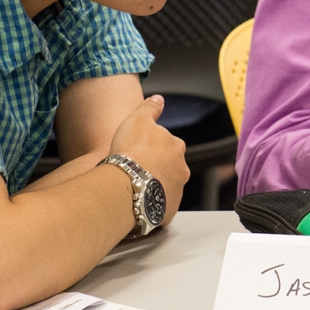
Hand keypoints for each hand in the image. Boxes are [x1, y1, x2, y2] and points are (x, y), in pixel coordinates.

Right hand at [109, 95, 190, 225]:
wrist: (129, 182)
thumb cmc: (132, 150)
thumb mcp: (138, 119)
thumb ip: (150, 108)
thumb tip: (158, 99)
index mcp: (176, 147)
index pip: (168, 145)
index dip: (152, 147)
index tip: (139, 150)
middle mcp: (181, 169)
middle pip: (169, 168)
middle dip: (156, 168)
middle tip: (136, 169)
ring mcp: (176, 191)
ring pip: (165, 188)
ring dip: (153, 187)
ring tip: (134, 187)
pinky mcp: (167, 211)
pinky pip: (159, 208)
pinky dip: (150, 205)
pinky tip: (136, 202)